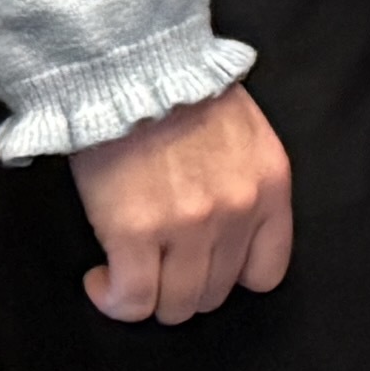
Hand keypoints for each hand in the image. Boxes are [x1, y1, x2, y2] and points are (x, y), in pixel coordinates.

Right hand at [69, 82, 294, 326]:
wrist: (131, 64)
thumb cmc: (179, 89)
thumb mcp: (243, 134)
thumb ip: (244, 184)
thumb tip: (225, 226)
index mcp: (269, 186)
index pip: (266, 272)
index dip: (229, 277)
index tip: (202, 265)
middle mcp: (237, 212)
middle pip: (214, 293)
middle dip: (183, 287)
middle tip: (155, 266)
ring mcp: (189, 226)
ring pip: (175, 306)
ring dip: (148, 298)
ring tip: (126, 274)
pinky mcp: (136, 233)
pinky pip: (132, 300)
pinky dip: (113, 299)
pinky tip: (101, 279)